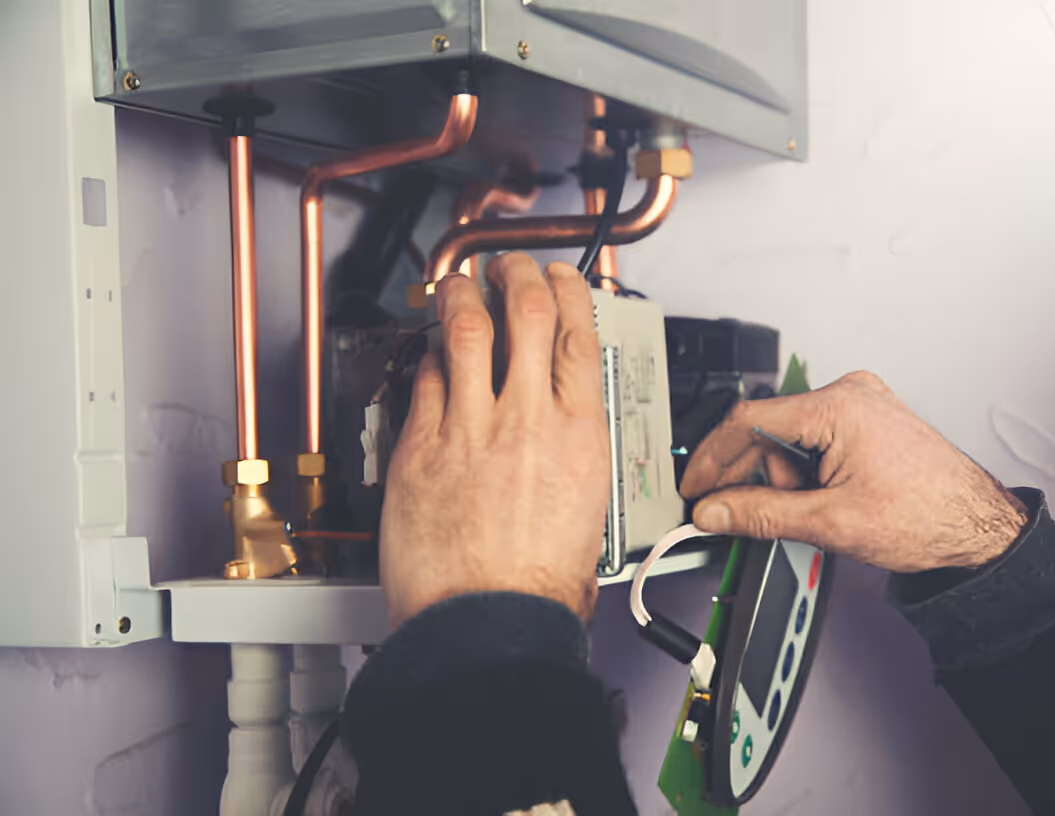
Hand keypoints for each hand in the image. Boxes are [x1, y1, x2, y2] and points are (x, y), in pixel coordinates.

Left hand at [380, 254, 609, 627]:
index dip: (566, 291)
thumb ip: (574, 465)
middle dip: (515, 274)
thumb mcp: (591, 515)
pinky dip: (426, 360)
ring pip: (464, 330)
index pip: (576, 333)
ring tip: (457, 284)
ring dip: (461, 294)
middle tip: (507, 266)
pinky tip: (426, 357)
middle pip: (524, 312)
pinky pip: (422, 381)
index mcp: (578, 432)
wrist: (489, 622)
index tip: (558, 279)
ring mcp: (470, 427)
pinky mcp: (421, 447)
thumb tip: (567, 452)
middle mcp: (526, 418)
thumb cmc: (539, 588)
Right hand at [680, 371, 1026, 571]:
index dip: (712, 458)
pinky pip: (812, 441)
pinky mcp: (865, 421)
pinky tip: (824, 501)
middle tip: (752, 517)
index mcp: (838, 406)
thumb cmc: (928, 517)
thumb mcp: (830, 523)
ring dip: (785, 481)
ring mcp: (859, 405)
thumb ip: (760, 515)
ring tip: (816, 514)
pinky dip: (805, 474)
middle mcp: (849, 394)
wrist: (977, 528)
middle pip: (766, 430)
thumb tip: (715, 511)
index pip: (748, 419)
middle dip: (757, 478)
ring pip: (788, 440)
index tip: (694, 487)